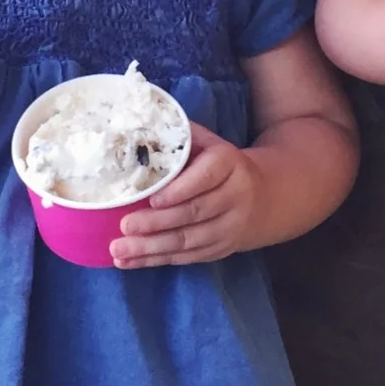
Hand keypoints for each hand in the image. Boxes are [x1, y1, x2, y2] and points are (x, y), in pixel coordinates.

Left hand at [111, 124, 262, 267]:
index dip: (180, 190)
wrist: (265, 197)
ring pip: (189, 240)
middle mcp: (234, 197)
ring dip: (151, 247)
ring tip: (119, 249)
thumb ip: (182, 136)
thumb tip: (143, 124)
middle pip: (194, 212)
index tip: (152, 199)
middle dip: (157, 222)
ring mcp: (229, 227)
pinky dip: (158, 260)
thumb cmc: (223, 165)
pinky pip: (187, 257)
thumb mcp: (211, 143)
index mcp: (230, 163)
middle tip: (125, 225)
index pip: (205, 177)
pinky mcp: (221, 249)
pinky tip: (131, 261)